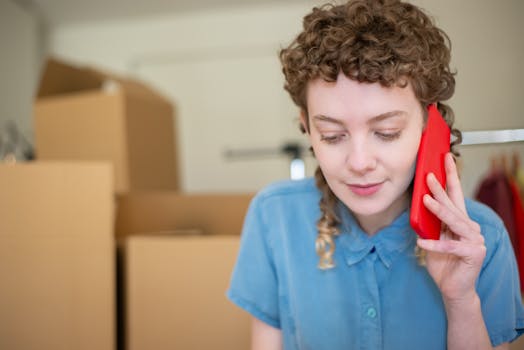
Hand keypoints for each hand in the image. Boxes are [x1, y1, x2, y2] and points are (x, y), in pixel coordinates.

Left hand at [416, 152, 486, 303]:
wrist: (453, 289)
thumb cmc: (443, 262)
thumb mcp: (433, 238)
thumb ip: (431, 223)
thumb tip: (421, 204)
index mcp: (461, 221)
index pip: (456, 194)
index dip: (450, 176)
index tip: (445, 158)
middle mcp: (470, 227)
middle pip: (453, 205)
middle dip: (440, 189)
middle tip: (428, 176)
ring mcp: (475, 240)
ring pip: (454, 221)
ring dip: (438, 210)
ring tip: (425, 200)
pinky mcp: (473, 254)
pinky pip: (449, 246)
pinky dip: (434, 244)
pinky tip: (420, 242)